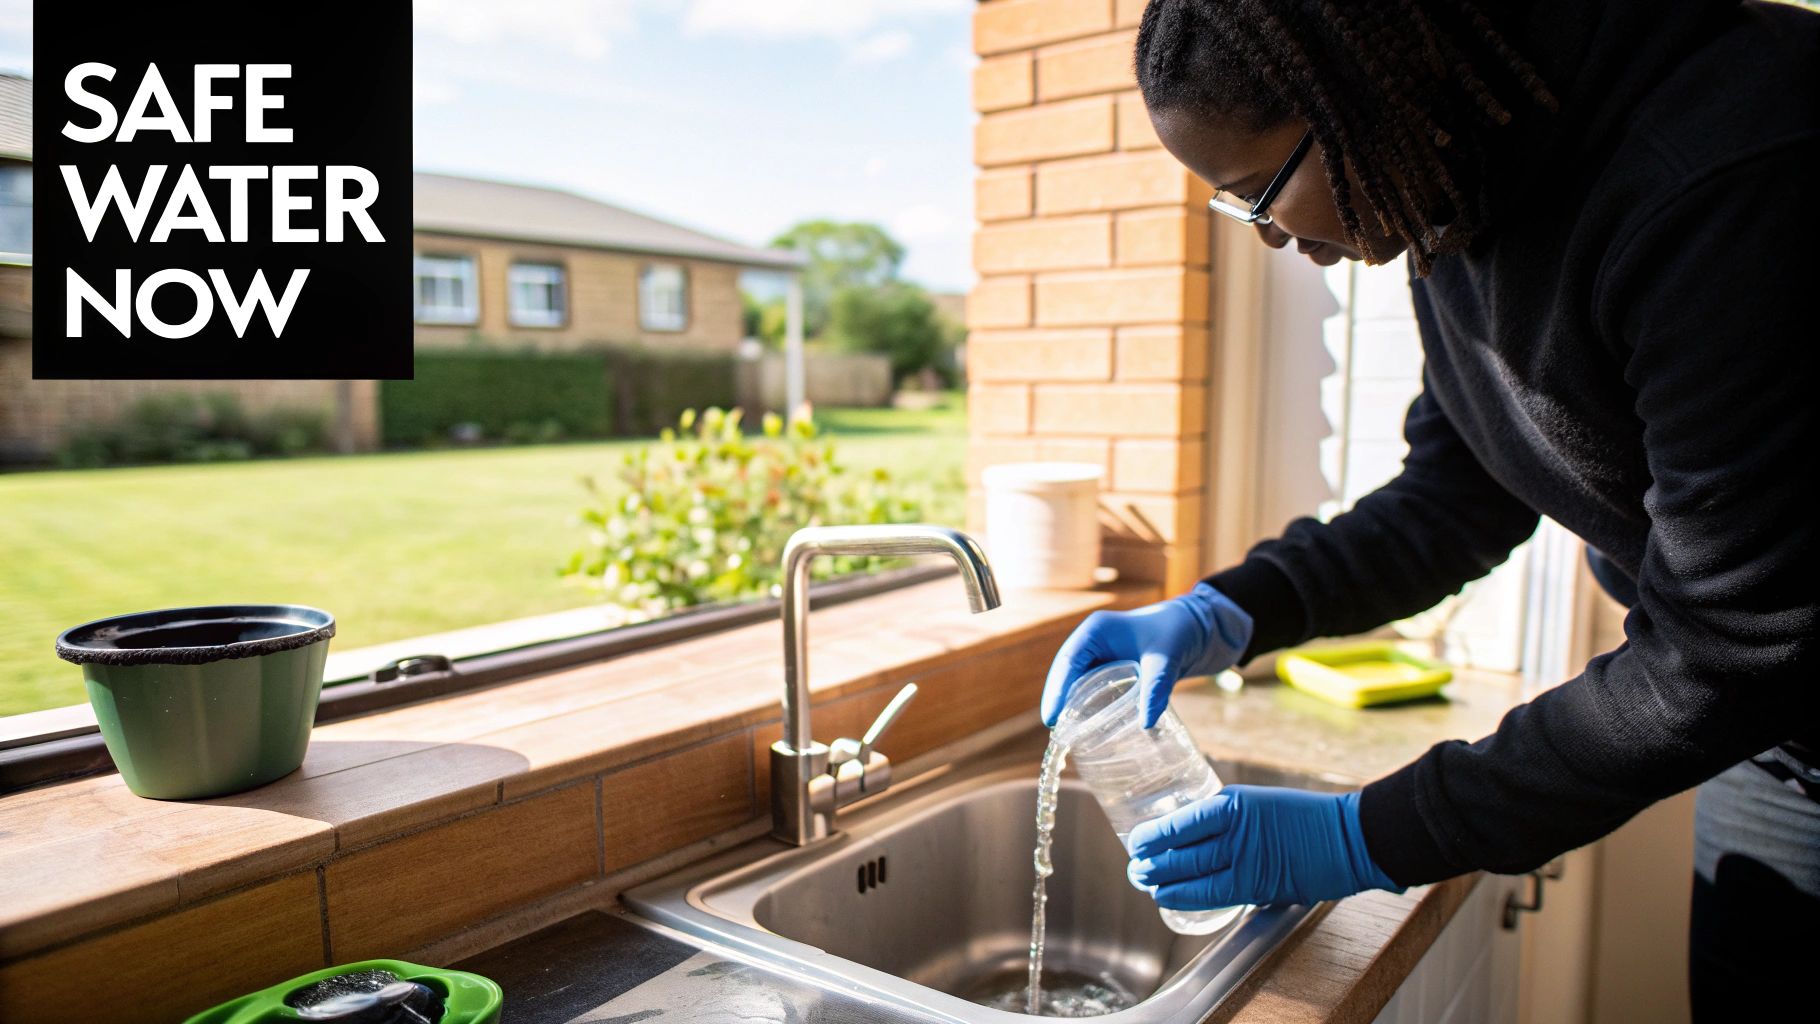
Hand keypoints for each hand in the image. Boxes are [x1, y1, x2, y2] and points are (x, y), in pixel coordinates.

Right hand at [1041, 582, 1252, 727]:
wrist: (1203, 628)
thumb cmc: (1181, 631)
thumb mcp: (1166, 658)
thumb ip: (1155, 687)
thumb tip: (1145, 724)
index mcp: (1097, 631)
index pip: (1067, 662)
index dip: (1056, 690)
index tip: (1051, 718)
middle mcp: (1095, 643)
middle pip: (1067, 674)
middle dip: (1059, 701)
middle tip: (1057, 732)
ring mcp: (1105, 656)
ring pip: (1080, 683)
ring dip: (1073, 705)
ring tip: (1069, 734)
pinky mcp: (1118, 669)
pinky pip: (1096, 689)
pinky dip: (1091, 705)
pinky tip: (1092, 726)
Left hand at [1126, 785, 1402, 907]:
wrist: (1349, 836)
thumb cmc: (1307, 818)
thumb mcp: (1259, 804)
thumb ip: (1229, 818)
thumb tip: (1195, 837)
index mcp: (1233, 803)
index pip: (1181, 822)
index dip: (1153, 836)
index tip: (1137, 840)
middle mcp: (1235, 830)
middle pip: (1180, 851)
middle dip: (1151, 862)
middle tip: (1135, 868)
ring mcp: (1247, 859)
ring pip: (1191, 874)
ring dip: (1162, 882)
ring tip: (1145, 884)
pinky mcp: (1259, 885)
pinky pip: (1213, 894)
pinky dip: (1186, 898)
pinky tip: (1169, 898)